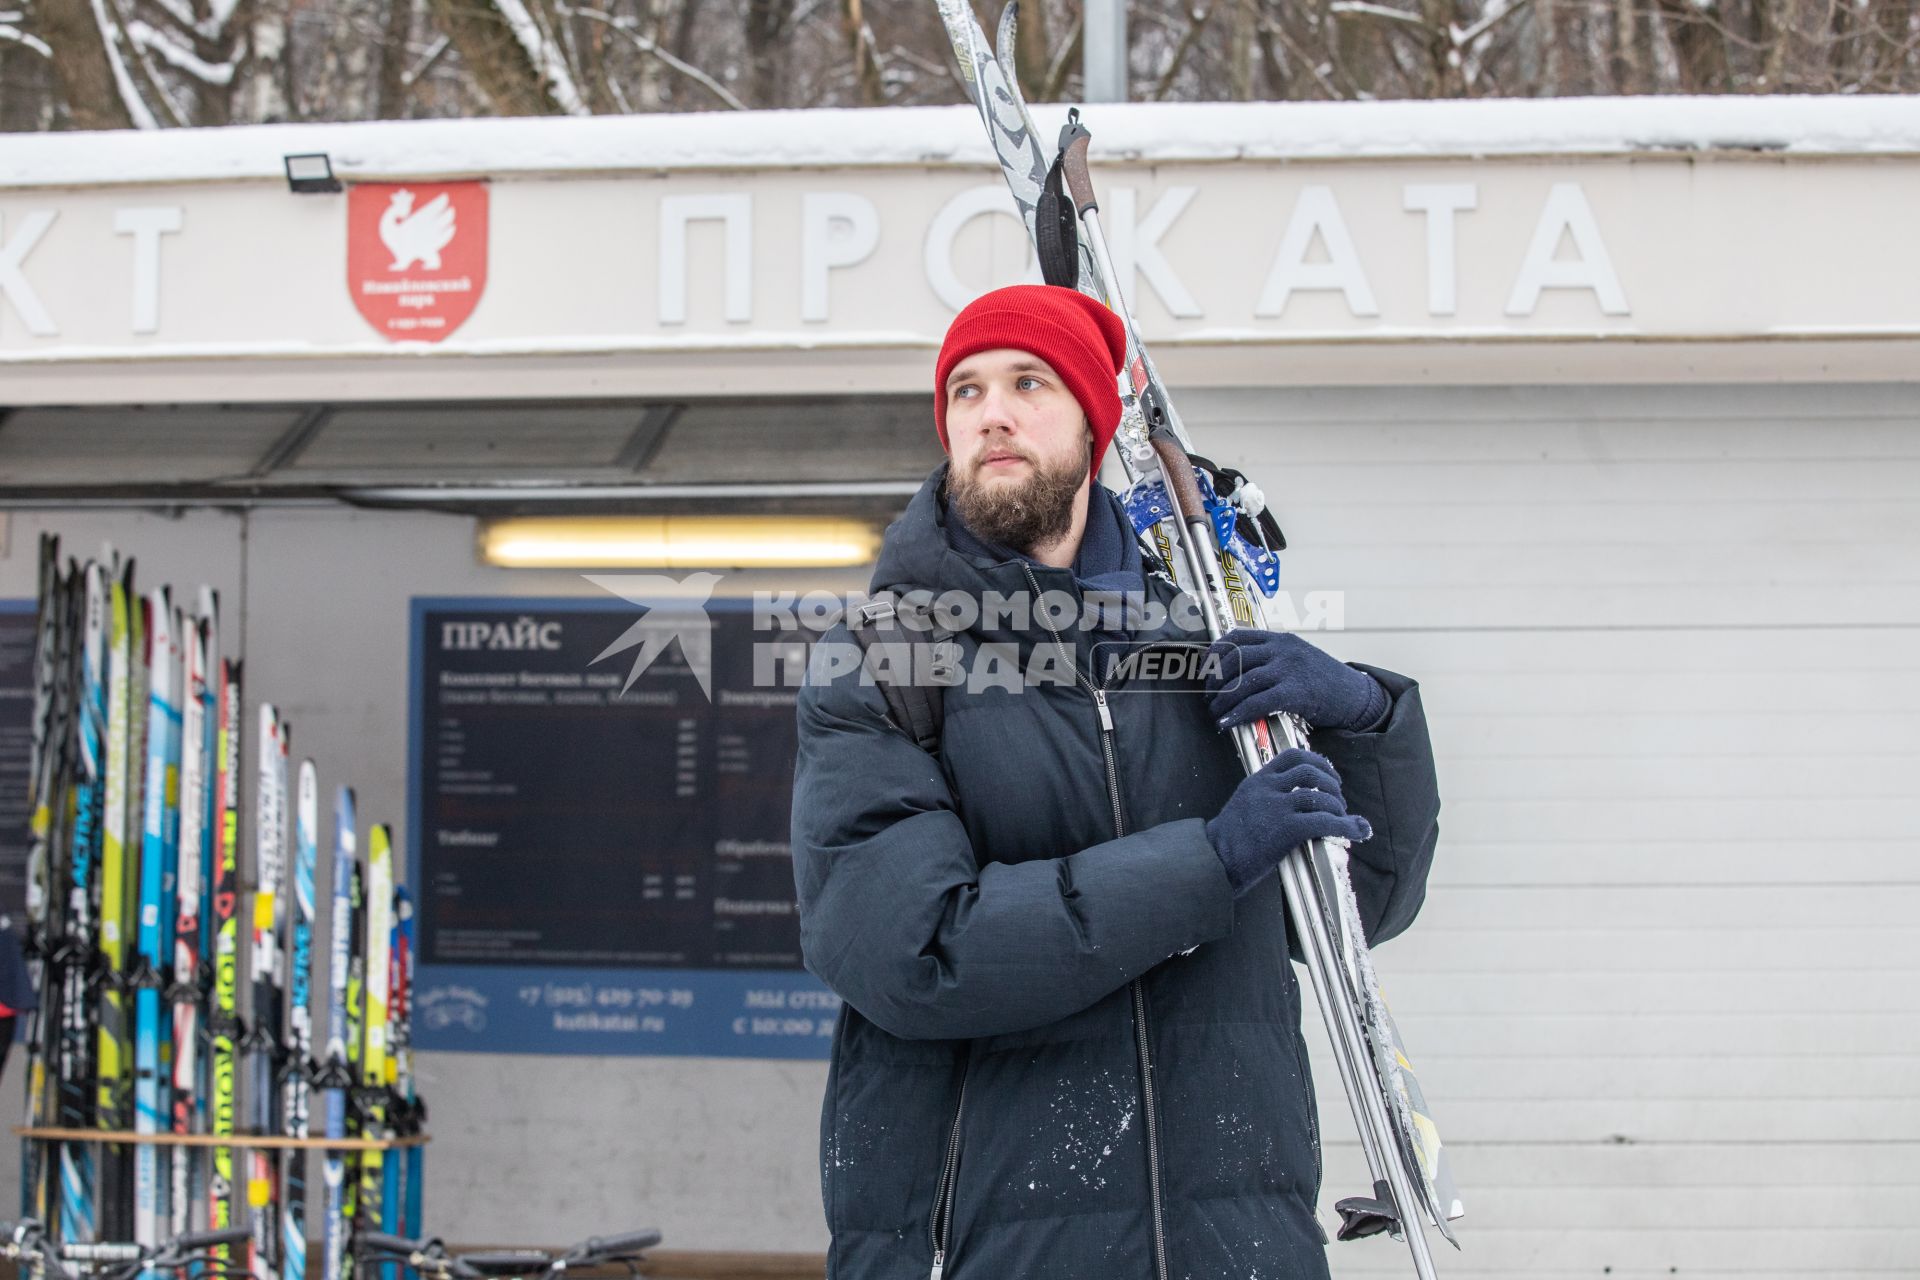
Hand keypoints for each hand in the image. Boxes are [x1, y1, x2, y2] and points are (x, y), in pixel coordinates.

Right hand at [1205, 748, 1371, 897]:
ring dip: (1339, 807)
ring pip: (1320, 797)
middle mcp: (1267, 788)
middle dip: (1332, 783)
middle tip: (1340, 800)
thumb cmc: (1228, 840)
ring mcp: (1276, 808)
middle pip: (1311, 772)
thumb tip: (1297, 799)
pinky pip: (1324, 822)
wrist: (1214, 860)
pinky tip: (1354, 833)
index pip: (1292, 756)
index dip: (1318, 762)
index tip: (1329, 774)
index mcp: (1257, 780)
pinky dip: (1344, 826)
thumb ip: (1266, 796)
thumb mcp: (1244, 805)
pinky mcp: (1286, 829)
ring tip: (1343, 818)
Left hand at [1206, 629, 1387, 732]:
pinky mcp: (1295, 692)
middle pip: (1235, 659)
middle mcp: (1282, 649)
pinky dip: (1237, 714)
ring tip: (1215, 712)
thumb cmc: (1324, 682)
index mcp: (1280, 639)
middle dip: (1215, 680)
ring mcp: (1289, 669)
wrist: (1356, 697)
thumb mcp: (1298, 658)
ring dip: (1223, 700)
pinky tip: (1227, 723)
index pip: (1236, 637)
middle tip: (1209, 697)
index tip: (1205, 669)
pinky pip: (1257, 702)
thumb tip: (1235, 672)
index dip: (1215, 653)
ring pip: (1242, 682)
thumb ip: (1271, 659)